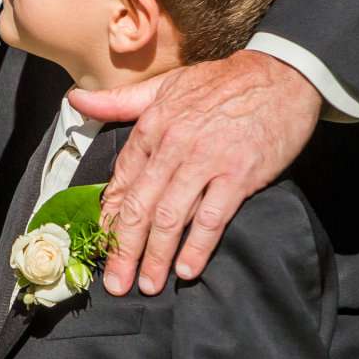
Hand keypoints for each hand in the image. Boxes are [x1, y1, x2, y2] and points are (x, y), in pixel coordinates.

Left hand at [72, 49, 322, 295]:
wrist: (281, 74)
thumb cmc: (223, 83)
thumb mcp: (166, 86)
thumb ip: (120, 101)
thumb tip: (77, 99)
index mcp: (152, 126)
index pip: (121, 181)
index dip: (110, 220)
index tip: (102, 247)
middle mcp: (173, 145)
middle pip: (140, 207)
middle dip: (124, 250)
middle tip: (116, 283)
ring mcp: (206, 161)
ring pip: (170, 217)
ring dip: (156, 257)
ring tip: (148, 284)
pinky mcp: (239, 174)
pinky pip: (212, 218)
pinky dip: (197, 247)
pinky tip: (186, 270)